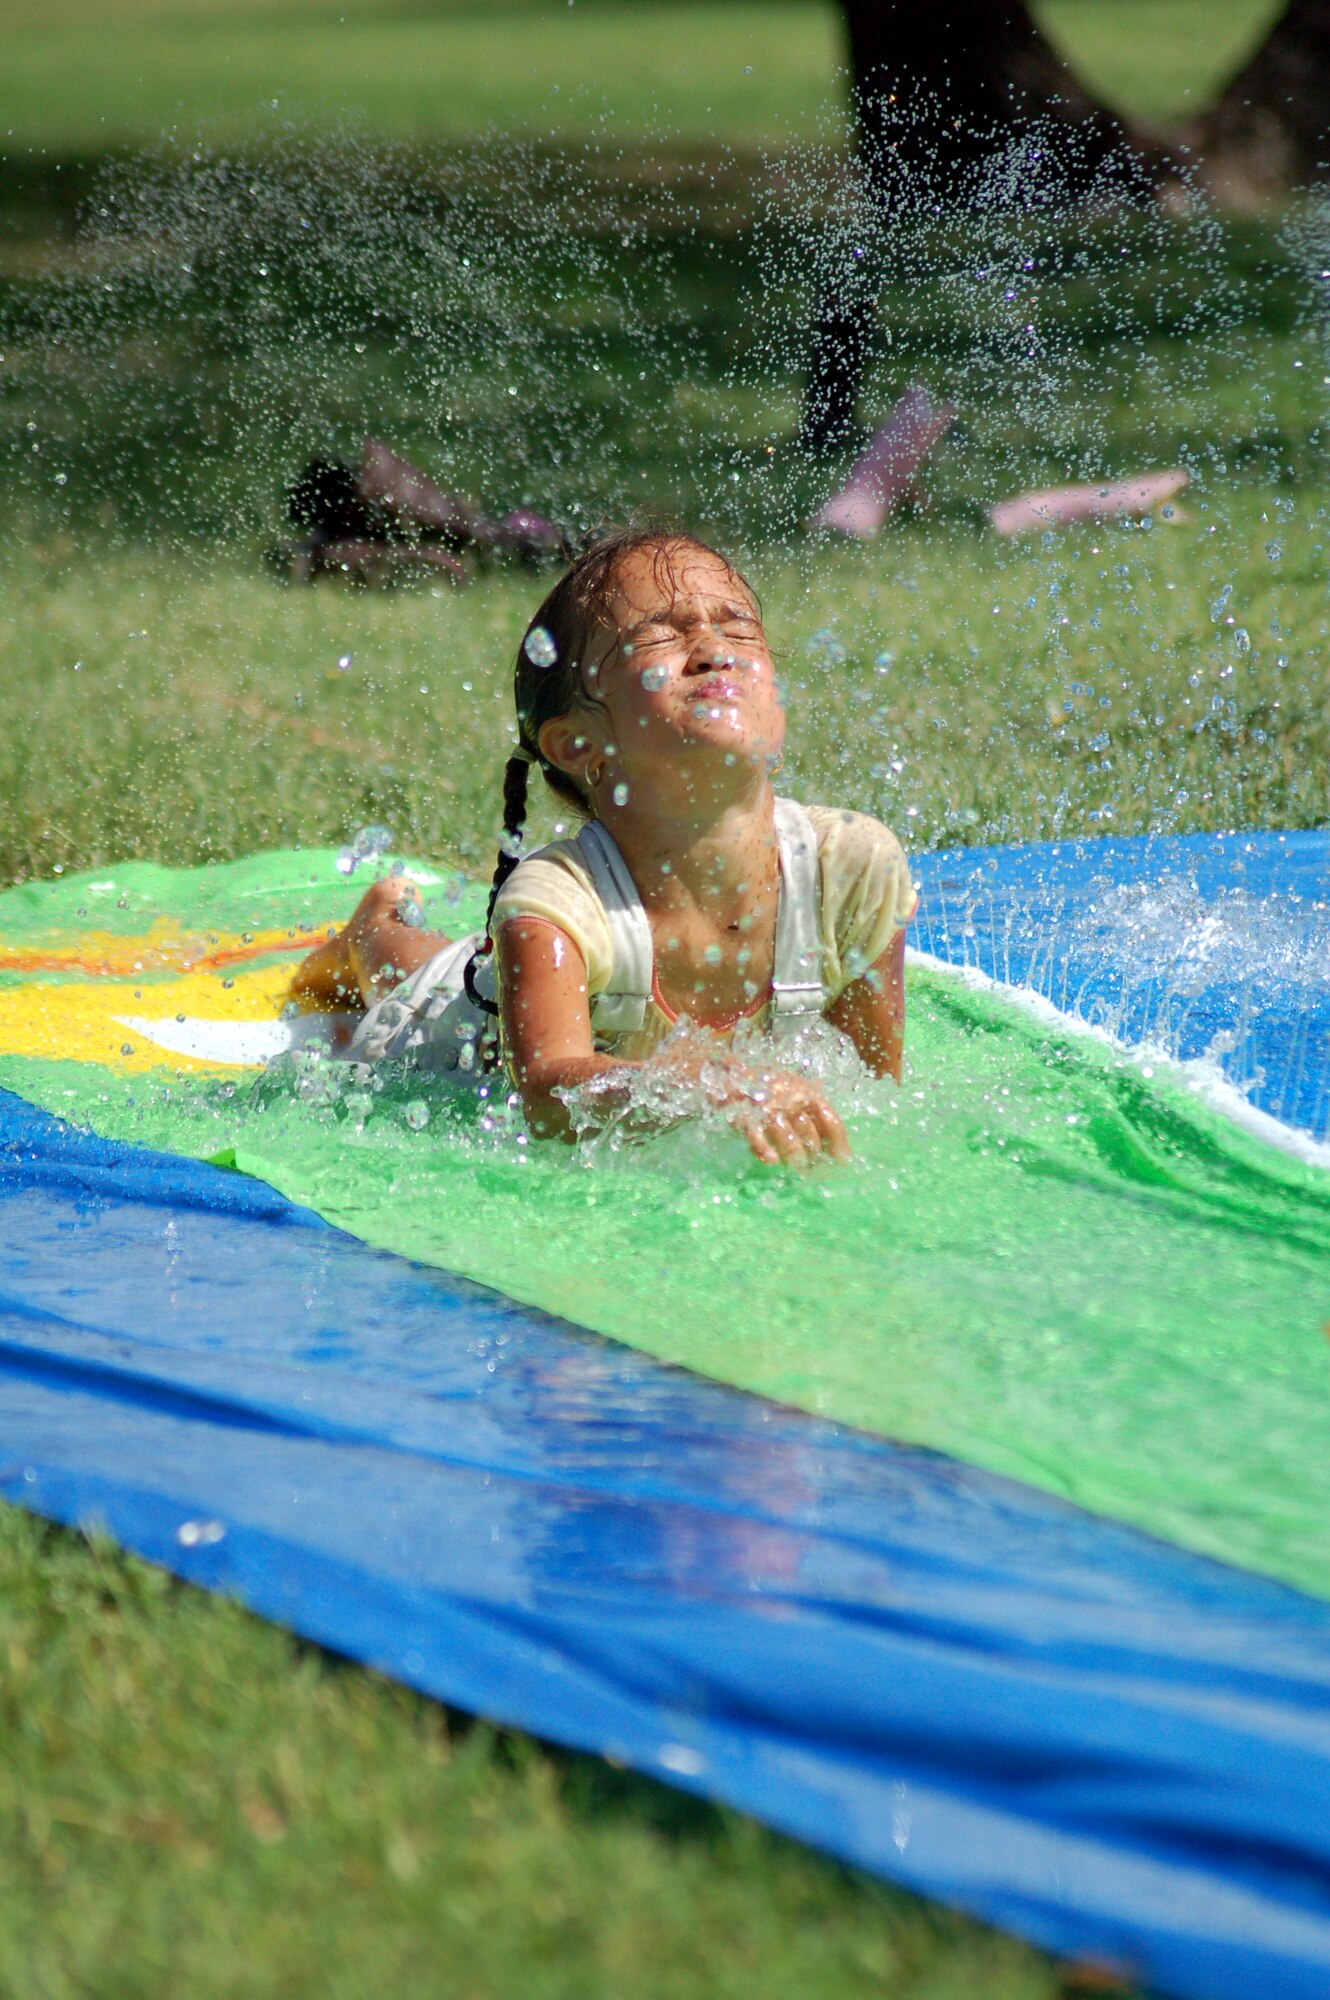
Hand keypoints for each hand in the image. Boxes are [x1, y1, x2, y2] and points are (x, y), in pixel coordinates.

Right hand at [705, 1061, 850, 1166]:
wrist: (734, 1075)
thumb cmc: (773, 1087)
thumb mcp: (798, 1089)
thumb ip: (816, 1110)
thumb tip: (836, 1142)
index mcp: (807, 1093)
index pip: (830, 1119)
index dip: (839, 1142)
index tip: (843, 1160)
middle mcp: (791, 1101)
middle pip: (811, 1134)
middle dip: (816, 1156)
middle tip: (817, 1170)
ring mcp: (769, 1110)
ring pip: (788, 1139)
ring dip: (796, 1157)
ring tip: (799, 1168)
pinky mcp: (747, 1118)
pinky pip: (758, 1138)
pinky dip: (765, 1150)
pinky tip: (772, 1161)